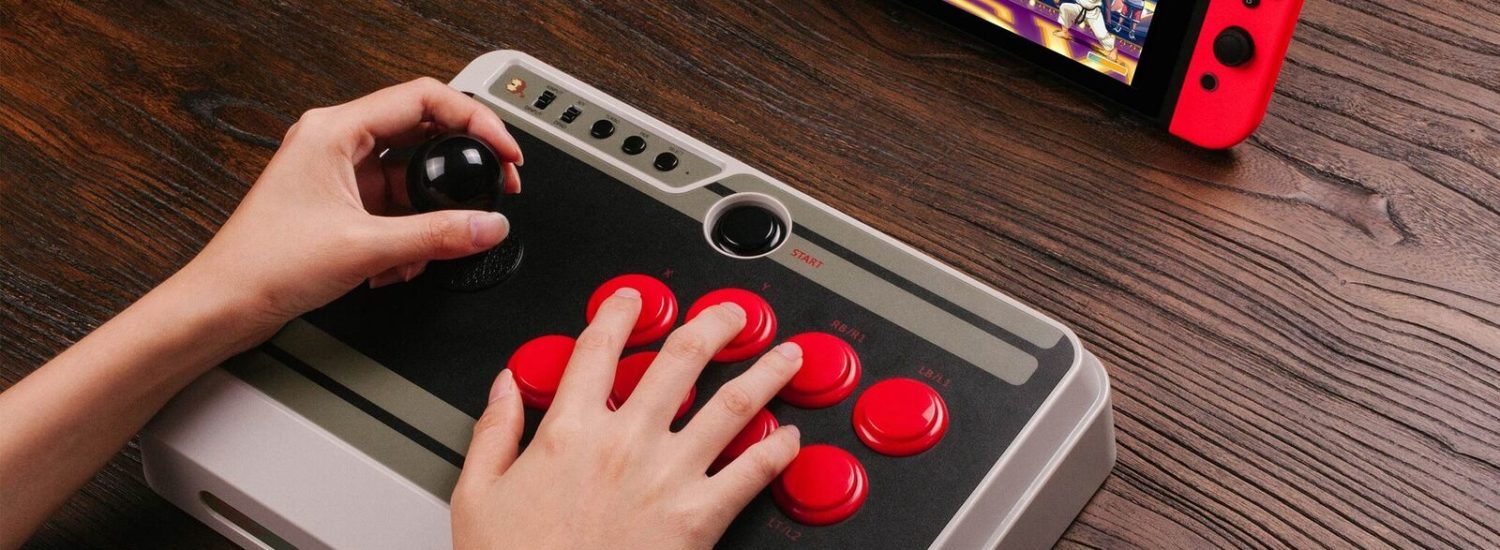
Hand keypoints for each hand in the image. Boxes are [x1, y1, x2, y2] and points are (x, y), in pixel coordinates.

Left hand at [178, 77, 522, 344]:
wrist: (224, 305)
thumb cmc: (264, 265)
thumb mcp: (366, 248)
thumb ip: (438, 235)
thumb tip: (489, 225)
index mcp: (334, 130)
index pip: (424, 99)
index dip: (475, 119)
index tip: (503, 150)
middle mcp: (336, 143)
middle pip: (422, 135)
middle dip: (460, 168)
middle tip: (496, 188)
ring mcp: (339, 175)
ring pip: (411, 179)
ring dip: (431, 215)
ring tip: (434, 246)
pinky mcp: (342, 205)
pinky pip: (396, 208)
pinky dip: (411, 234)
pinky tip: (401, 263)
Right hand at [451, 290, 803, 549]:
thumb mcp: (478, 494)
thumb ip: (494, 432)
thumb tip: (502, 386)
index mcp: (571, 431)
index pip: (598, 350)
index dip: (618, 313)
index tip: (632, 300)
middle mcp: (626, 443)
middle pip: (681, 360)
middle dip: (715, 326)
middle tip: (733, 314)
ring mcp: (667, 476)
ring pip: (731, 406)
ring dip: (765, 374)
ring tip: (787, 355)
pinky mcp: (698, 518)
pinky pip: (750, 473)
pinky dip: (778, 451)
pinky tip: (791, 437)